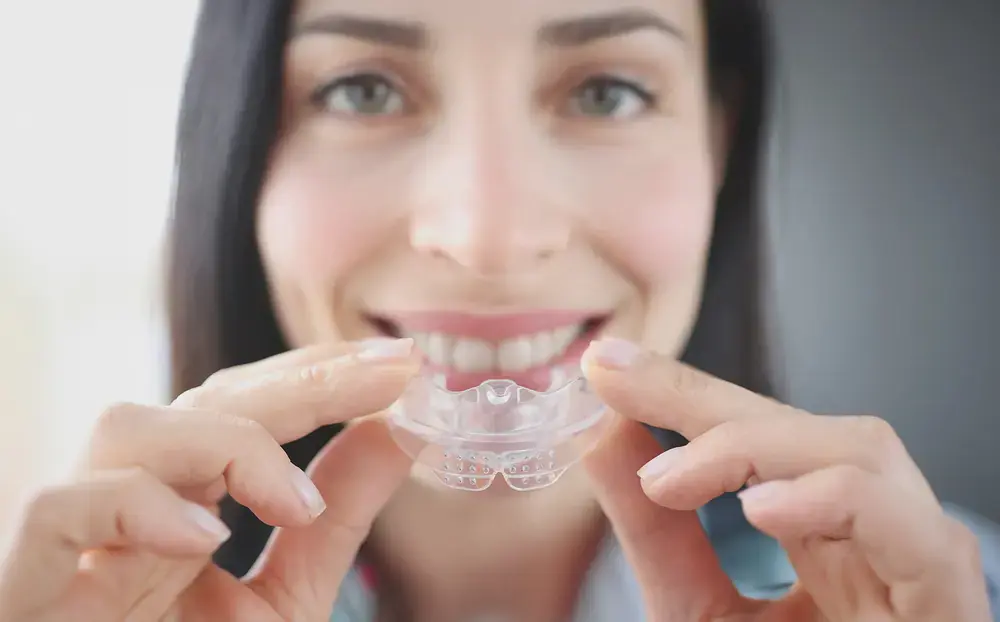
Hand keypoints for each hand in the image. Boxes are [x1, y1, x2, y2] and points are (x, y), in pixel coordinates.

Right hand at [0, 338, 418, 621]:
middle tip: (390, 373)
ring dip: (224, 443)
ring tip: (296, 504)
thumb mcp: (289, 597)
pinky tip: (206, 539)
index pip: (244, 408)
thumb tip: (401, 431)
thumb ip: (337, 517)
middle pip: (200, 401)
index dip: (317, 375)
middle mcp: (126, 506)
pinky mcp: (30, 588)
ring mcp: (75, 544)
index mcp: (181, 503)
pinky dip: (138, 505)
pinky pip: (59, 509)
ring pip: (124, 429)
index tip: (399, 363)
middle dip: (301, 380)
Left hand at [581, 338, 991, 621]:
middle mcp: (866, 534)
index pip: (752, 438)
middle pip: (799, 426)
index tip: (606, 369)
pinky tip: (763, 508)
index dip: (682, 394)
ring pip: (859, 451)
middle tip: (618, 378)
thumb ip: (656, 537)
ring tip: (670, 476)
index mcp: (814, 532)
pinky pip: (909, 526)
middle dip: (703, 395)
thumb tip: (600, 442)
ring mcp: (912, 561)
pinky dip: (834, 500)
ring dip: (756, 445)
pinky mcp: (948, 599)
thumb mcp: (698, 617)